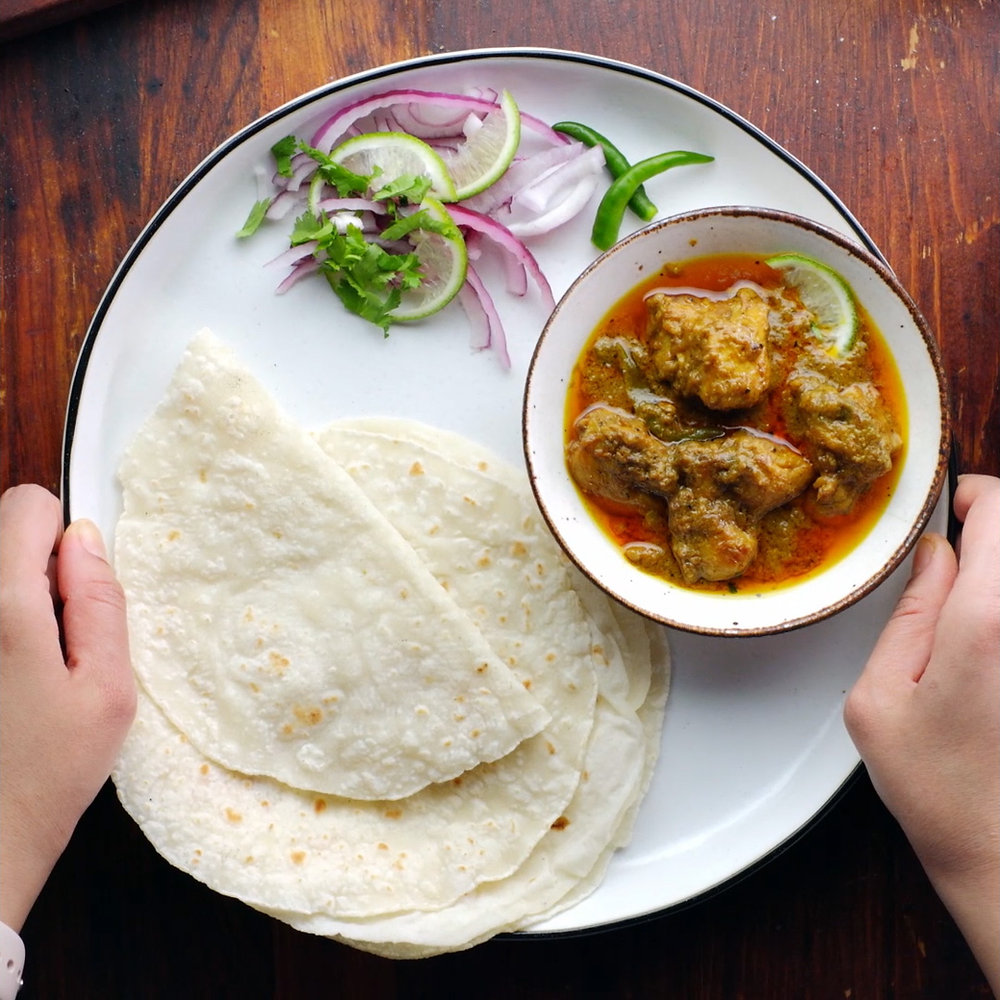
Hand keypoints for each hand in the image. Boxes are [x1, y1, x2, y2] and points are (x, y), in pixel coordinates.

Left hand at [0, 485, 135, 931]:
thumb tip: (86, 539)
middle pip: (2, 539)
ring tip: (26, 671)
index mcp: (4, 608)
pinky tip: (8, 686)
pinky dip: (2, 635)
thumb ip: (99, 602)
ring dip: (14, 606)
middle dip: (37, 572)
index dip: (62, 534)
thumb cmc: (50, 771)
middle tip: (55, 643)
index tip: (75, 585)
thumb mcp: (106, 688)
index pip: (27, 506)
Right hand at [845, 474, 998, 993]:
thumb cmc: (940, 790)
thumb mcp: (882, 698)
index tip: (951, 507)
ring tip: (965, 602)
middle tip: (953, 555)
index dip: (974, 495)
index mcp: (985, 625)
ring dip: (994, 579)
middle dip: (988, 536)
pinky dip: (997, 612)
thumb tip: (934, 557)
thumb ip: (908, 614)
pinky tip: (980, 647)